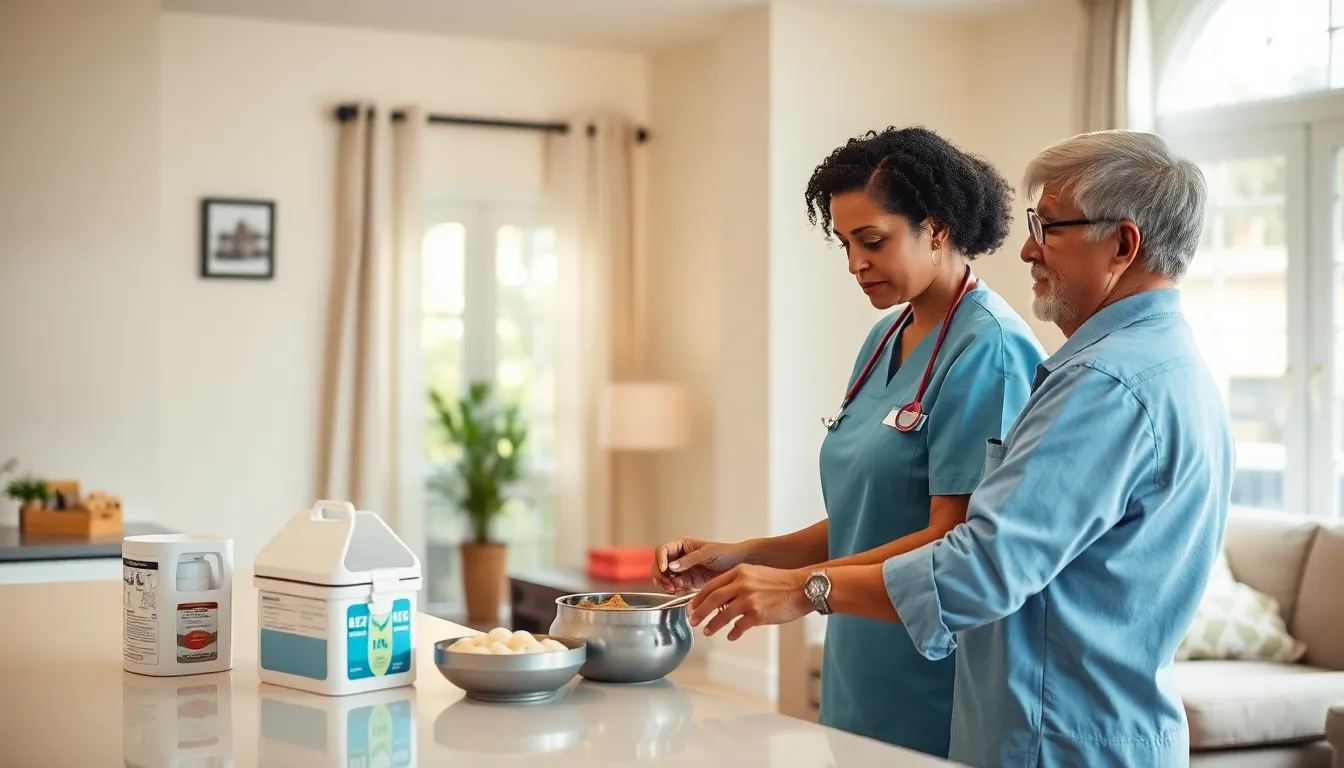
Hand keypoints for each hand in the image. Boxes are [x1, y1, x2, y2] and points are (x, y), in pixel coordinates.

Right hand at [651, 538, 749, 592]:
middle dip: (660, 574)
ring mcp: (682, 570)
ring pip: (665, 577)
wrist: (738, 565)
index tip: (665, 569)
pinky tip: (679, 590)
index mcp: (681, 545)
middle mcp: (679, 557)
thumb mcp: (707, 553)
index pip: (663, 550)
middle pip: (660, 565)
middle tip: (666, 583)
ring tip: (673, 588)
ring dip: (665, 583)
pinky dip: (673, 589)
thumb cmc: (725, 552)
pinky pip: (674, 586)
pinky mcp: (687, 582)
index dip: (660, 560)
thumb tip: (672, 566)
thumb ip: (689, 559)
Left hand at [687, 565, 812, 640]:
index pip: (712, 585)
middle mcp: (742, 584)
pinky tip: (731, 636)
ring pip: (723, 614)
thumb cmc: (782, 582)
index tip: (692, 606)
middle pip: (713, 599)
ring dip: (713, 624)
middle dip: (699, 612)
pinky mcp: (758, 614)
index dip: (698, 597)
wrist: (803, 587)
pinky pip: (740, 626)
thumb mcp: (756, 574)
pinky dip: (733, 632)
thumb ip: (739, 582)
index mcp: (740, 572)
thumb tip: (723, 599)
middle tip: (692, 621)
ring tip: (707, 631)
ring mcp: (749, 599)